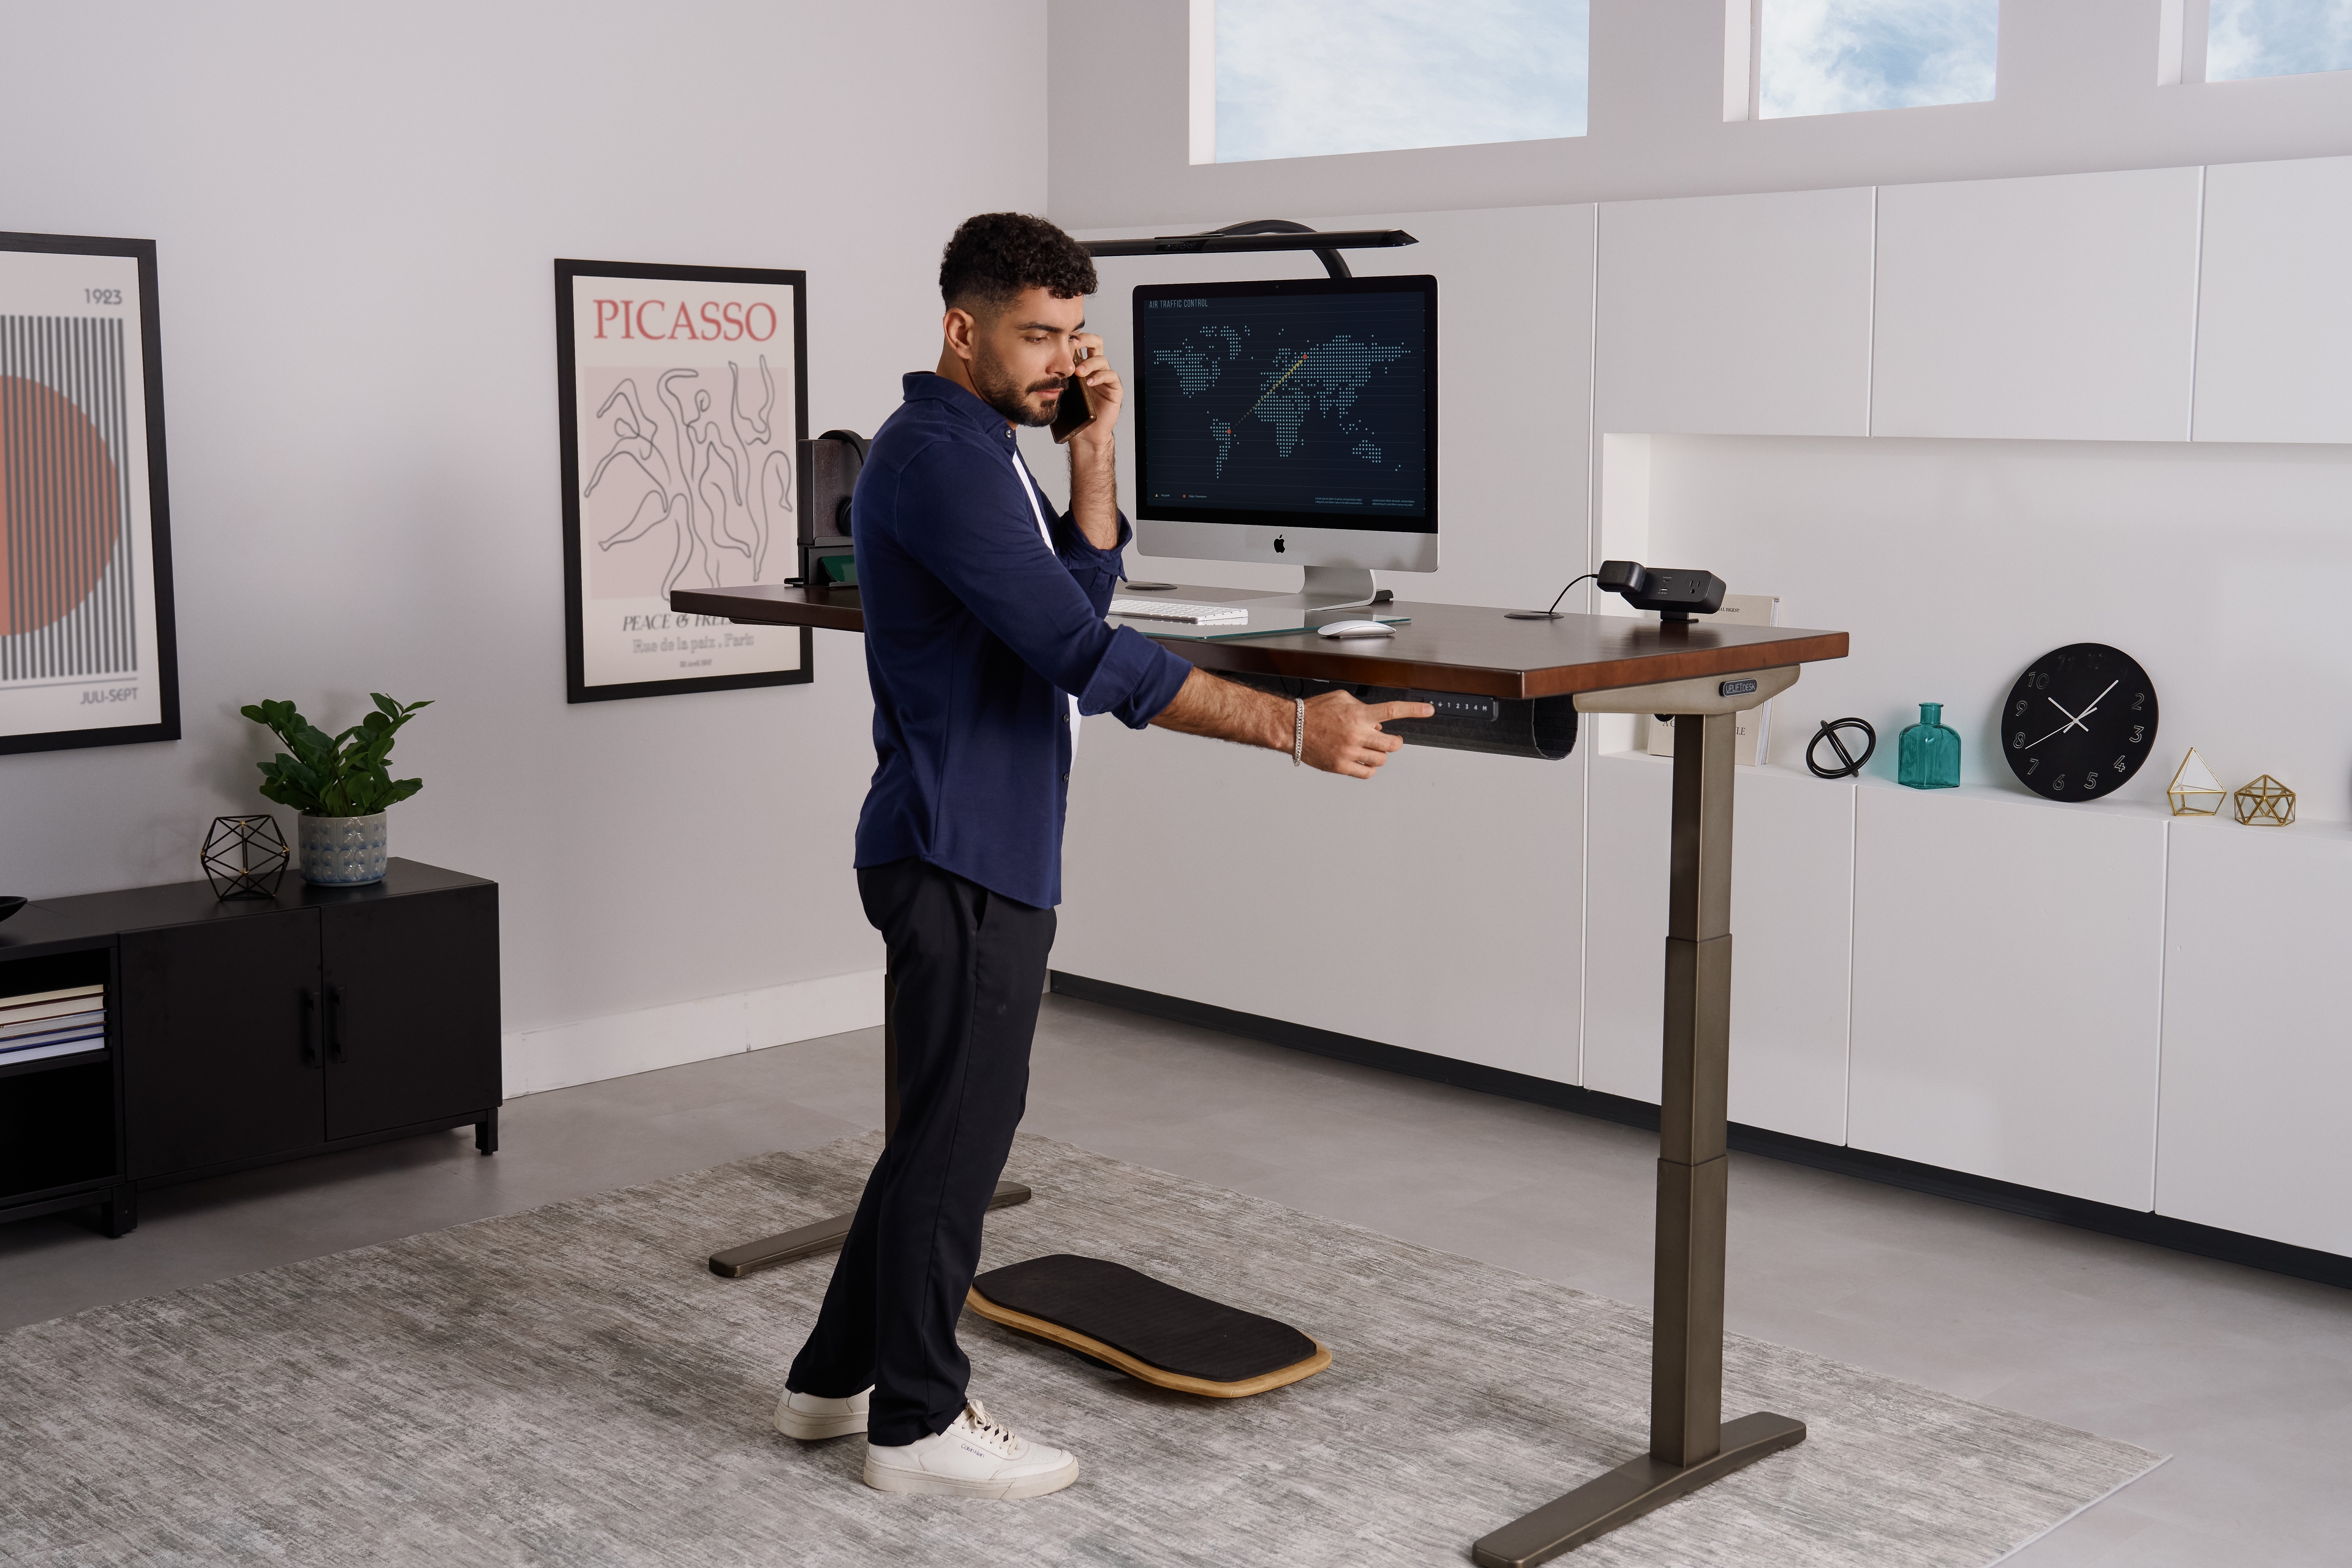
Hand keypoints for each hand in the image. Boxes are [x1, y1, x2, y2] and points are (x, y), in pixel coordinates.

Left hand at [1062, 332, 1120, 448]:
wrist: (1085, 434)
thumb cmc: (1072, 414)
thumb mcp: (1058, 391)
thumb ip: (1053, 378)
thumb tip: (1037, 364)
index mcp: (1081, 365)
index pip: (1081, 344)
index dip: (1073, 338)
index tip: (1062, 338)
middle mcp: (1094, 368)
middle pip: (1095, 343)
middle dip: (1085, 339)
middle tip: (1074, 344)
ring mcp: (1104, 378)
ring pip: (1101, 359)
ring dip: (1089, 363)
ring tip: (1078, 373)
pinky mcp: (1114, 388)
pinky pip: (1110, 376)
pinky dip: (1099, 376)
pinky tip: (1089, 382)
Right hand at [1303, 690, 1433, 777]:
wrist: (1292, 727)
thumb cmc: (1315, 712)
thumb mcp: (1342, 699)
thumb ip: (1363, 709)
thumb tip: (1379, 724)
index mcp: (1359, 715)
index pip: (1393, 710)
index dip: (1414, 710)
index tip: (1429, 710)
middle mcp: (1357, 734)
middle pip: (1393, 744)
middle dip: (1395, 742)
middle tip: (1390, 741)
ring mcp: (1350, 752)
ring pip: (1381, 760)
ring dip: (1379, 755)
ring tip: (1367, 749)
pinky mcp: (1341, 767)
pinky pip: (1367, 773)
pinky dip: (1369, 768)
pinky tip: (1362, 761)